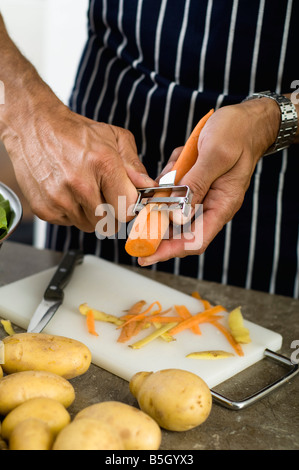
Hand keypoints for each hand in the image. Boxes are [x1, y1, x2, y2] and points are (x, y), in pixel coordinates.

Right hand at [1, 98, 153, 232]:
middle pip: (109, 223)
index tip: (126, 201)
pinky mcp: (45, 209)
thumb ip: (134, 164)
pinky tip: (68, 193)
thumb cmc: (75, 132)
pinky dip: (71, 213)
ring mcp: (60, 199)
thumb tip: (148, 186)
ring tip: (84, 191)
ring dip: (91, 214)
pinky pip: (68, 223)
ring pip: (89, 226)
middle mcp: (80, 185)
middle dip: (112, 213)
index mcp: (103, 164)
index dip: (130, 207)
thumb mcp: (113, 137)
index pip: (128, 209)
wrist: (33, 125)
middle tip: (105, 196)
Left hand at [138, 98, 279, 265]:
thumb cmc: (236, 133)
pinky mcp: (195, 183)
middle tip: (140, 215)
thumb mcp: (215, 154)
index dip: (169, 251)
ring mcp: (203, 195)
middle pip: (180, 229)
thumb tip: (177, 215)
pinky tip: (181, 157)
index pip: (195, 240)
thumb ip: (196, 184)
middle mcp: (212, 205)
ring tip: (180, 161)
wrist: (246, 120)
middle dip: (158, 222)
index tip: (145, 255)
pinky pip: (174, 187)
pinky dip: (171, 175)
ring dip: (167, 189)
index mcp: (222, 205)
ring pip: (173, 205)